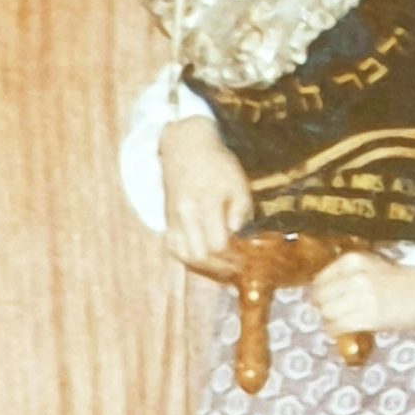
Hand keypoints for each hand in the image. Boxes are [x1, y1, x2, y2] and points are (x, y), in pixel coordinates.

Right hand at [159, 118, 253, 265]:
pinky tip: (205, 258)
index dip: (233, 257)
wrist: (185, 147)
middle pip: (197, 256)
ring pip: (182, 256)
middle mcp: (184, 214)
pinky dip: (189, 257)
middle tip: (236, 268)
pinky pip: (174, 247)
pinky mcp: (167, 220)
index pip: (217, 244)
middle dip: (219, 267)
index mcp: (204, 203)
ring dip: (203, 266)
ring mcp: (172, 218)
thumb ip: (241, 211)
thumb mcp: (238, 182)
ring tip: (221, 267)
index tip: (246, 259)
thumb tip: (238, 235)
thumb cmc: (216, 164)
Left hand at [311, 252, 414, 338]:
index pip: (319, 280)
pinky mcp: (369, 315)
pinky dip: (337, 331)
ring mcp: (361, 295)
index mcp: (354, 260)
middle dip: (322, 308)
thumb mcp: (373, 266)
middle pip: (320, 298)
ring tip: (340, 323)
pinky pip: (339, 326)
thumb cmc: (404, 280)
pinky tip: (344, 330)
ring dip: (330, 321)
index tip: (322, 301)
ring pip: (327, 313)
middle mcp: (354, 275)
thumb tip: (321, 294)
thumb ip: (348, 275)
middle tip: (331, 315)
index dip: (318, 294)